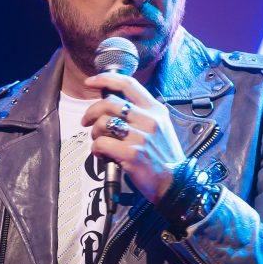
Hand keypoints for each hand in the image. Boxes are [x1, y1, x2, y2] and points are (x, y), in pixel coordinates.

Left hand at [81, 73, 186, 204]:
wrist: (176, 184)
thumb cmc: (164, 157)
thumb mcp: (160, 127)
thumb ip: (140, 113)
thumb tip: (112, 106)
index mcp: (155, 110)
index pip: (127, 84)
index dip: (105, 79)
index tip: (90, 82)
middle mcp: (148, 120)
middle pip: (109, 103)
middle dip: (91, 112)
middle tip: (86, 121)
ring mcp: (140, 137)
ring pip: (103, 123)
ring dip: (95, 133)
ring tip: (100, 142)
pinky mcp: (132, 154)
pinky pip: (101, 144)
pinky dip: (96, 150)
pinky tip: (103, 155)